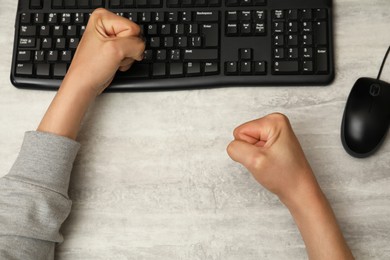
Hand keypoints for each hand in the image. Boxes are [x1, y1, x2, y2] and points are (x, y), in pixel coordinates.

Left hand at [64, 8, 144, 95]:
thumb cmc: (90, 67)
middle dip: (127, 50)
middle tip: (113, 55)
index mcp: (103, 17)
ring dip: (126, 57)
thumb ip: (136, 44)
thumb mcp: (116, 50)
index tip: (112, 49)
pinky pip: (131, 53)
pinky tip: (114, 63)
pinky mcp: (114, 49)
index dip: (126, 42)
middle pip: (134, 36)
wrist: (85, 85)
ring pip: (134, 46)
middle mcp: (106, 25)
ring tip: (111, 60)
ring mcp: (111, 38)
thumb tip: (142, 47)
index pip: (132, 28)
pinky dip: (125, 61)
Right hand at [227, 113, 353, 259]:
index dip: (248, 150)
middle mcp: (275, 122)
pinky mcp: (273, 142)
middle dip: (250, 152)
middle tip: (267, 161)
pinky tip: (271, 163)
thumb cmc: (285, 177)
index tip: (265, 157)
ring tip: (270, 163)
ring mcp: (274, 132)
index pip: (240, 132)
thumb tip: (232, 146)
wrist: (300, 192)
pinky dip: (258, 158)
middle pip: (243, 135)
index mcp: (274, 120)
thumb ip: (236, 149)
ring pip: (247, 143)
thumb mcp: (254, 161)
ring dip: (254, 156)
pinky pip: (253, 148)